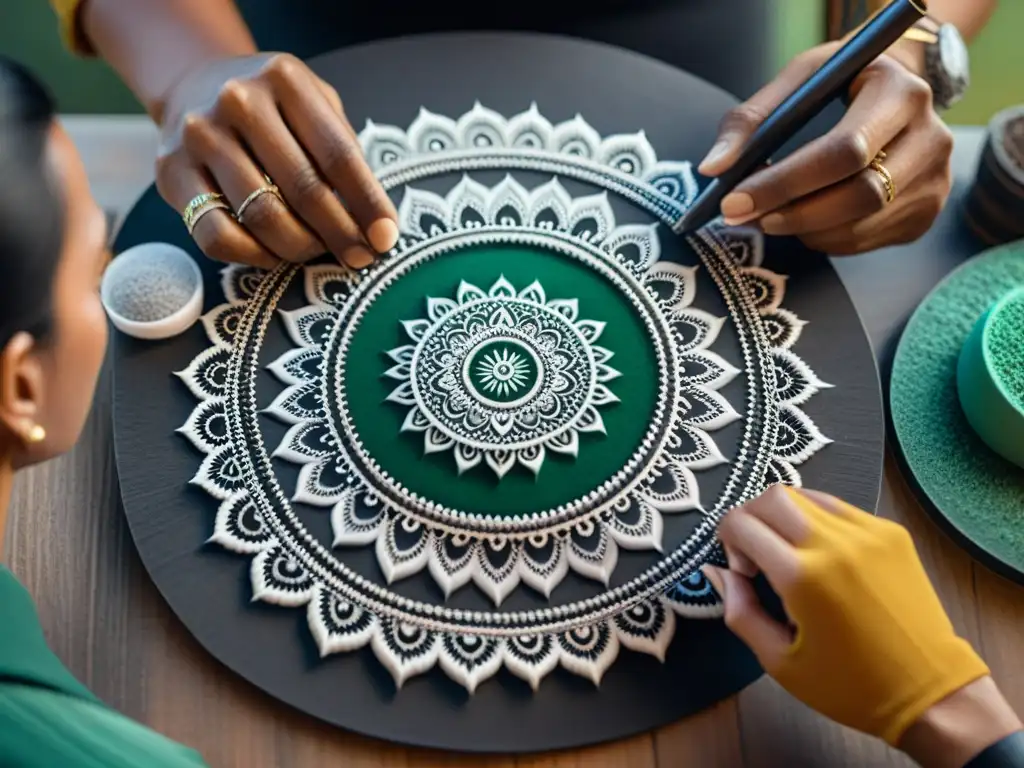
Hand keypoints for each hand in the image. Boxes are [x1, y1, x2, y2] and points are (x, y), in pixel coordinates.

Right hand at [156, 53, 397, 268]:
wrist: (194, 85)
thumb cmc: (273, 107)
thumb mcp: (314, 104)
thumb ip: (342, 150)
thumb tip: (375, 222)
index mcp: (284, 78)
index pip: (338, 154)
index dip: (367, 203)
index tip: (387, 237)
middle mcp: (238, 101)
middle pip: (303, 188)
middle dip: (340, 232)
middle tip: (360, 257)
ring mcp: (199, 136)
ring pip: (262, 216)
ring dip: (300, 247)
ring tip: (318, 252)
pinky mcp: (171, 172)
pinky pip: (218, 235)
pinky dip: (254, 256)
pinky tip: (275, 256)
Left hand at [697, 42, 953, 254]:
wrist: (895, 91)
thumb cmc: (839, 85)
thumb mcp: (798, 81)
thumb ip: (750, 120)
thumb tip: (712, 168)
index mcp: (900, 92)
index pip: (844, 150)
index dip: (785, 182)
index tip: (734, 200)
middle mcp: (931, 136)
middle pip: (859, 195)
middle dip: (791, 213)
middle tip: (744, 217)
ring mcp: (936, 179)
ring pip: (859, 225)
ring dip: (803, 230)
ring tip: (770, 215)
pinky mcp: (927, 211)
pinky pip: (865, 241)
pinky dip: (823, 239)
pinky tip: (804, 220)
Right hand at [703, 485, 1005, 750]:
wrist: (931, 692)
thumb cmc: (849, 685)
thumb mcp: (779, 662)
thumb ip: (739, 611)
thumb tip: (717, 572)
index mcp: (802, 577)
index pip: (742, 523)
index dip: (729, 544)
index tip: (745, 573)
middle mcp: (834, 543)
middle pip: (771, 496)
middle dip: (751, 519)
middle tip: (758, 555)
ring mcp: (867, 533)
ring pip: (805, 494)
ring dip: (784, 516)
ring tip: (790, 553)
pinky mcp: (891, 533)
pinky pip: (838, 507)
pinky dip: (817, 520)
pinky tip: (823, 556)